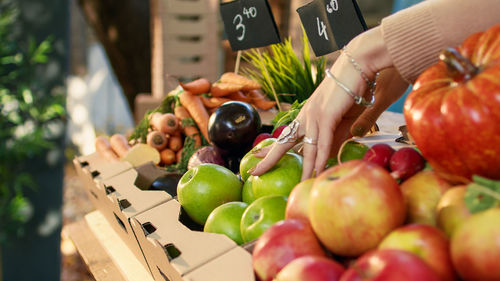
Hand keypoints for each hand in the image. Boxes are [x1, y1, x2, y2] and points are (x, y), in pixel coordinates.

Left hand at [250, 27, 395, 179]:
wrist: (358, 64)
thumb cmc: (352, 89)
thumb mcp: (341, 117)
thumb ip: (335, 134)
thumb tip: (331, 151)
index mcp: (306, 115)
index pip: (285, 136)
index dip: (270, 148)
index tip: (256, 155)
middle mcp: (306, 117)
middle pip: (285, 142)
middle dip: (269, 159)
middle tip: (254, 171)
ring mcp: (314, 116)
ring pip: (306, 148)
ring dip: (304, 169)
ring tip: (297, 186)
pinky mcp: (327, 115)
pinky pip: (323, 142)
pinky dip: (321, 158)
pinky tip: (317, 171)